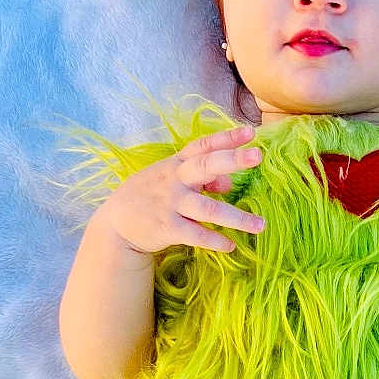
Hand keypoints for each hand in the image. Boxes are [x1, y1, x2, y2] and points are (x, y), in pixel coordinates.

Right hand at [101, 124, 266, 255]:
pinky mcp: (167, 228)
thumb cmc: (152, 195)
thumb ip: (202, 178)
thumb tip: (229, 182)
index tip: (251, 132)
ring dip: (237, 218)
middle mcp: (175, 180)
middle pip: (206, 166)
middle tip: (258, 156)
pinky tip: (231, 246)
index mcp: (177, 163)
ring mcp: (171, 204)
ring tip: (261, 225)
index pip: (204, 146)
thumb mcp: (172, 179)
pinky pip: (197, 235)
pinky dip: (215, 241)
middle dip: (232, 160)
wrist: (117, 223)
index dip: (227, 137)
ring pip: (209, 209)